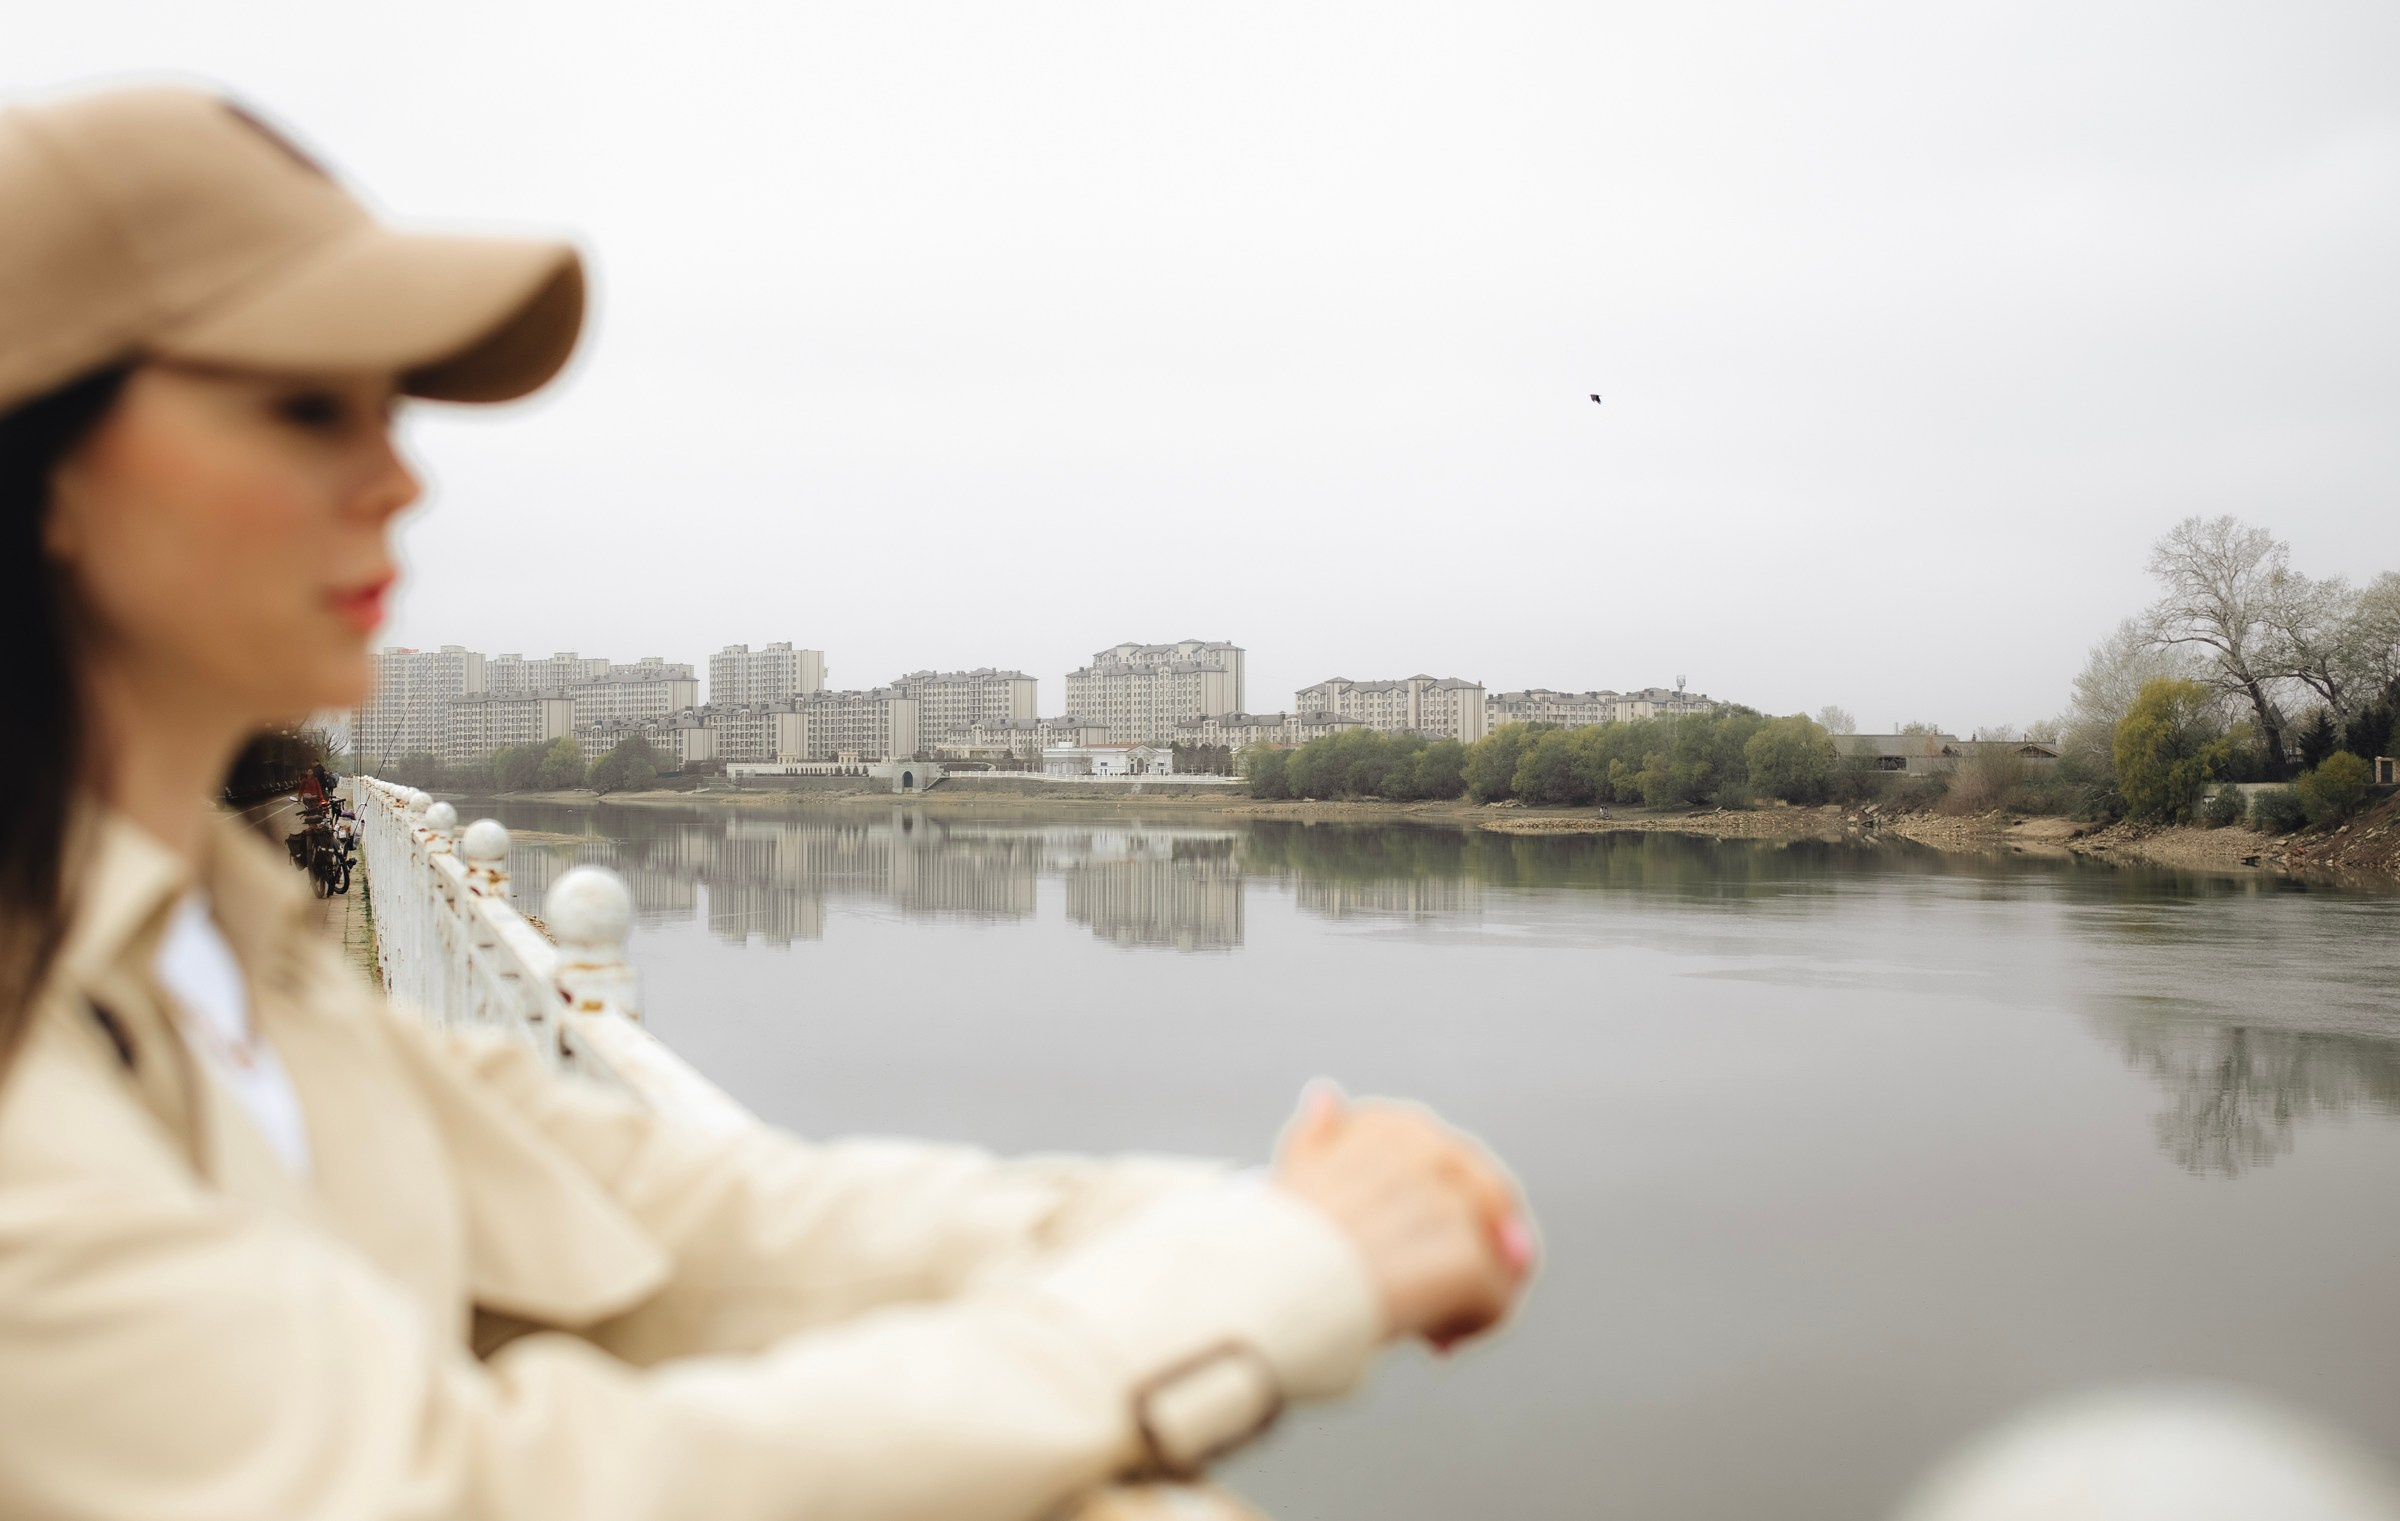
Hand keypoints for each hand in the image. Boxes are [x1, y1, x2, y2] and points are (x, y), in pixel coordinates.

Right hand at [1272, 1084, 1533, 1349]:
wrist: (1255, 1292)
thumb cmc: (1266, 1246)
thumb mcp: (1293, 1176)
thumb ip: (1321, 1139)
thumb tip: (1326, 1096)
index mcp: (1389, 1126)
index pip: (1453, 1167)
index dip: (1437, 1217)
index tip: (1405, 1256)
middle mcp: (1428, 1149)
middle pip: (1490, 1205)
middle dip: (1471, 1255)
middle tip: (1438, 1305)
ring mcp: (1448, 1200)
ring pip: (1496, 1255)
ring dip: (1471, 1296)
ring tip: (1429, 1331)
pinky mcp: (1464, 1256)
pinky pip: (1497, 1295)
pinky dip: (1477, 1323)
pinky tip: (1437, 1342)